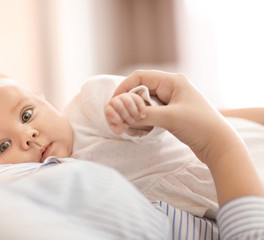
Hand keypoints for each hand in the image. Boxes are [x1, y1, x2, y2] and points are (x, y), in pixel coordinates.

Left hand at [104, 92, 151, 134]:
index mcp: (108, 108)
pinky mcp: (133, 96)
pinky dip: (141, 108)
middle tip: (132, 122)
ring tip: (137, 118)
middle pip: (119, 106)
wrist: (125, 115)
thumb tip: (125, 125)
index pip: (110, 111)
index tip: (122, 123)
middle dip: (126, 116)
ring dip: (134, 112)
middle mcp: (115, 100)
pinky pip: (138, 99)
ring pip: (128, 102)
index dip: (116, 118)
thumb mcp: (117, 128)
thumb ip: (119, 130)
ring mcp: (124, 96)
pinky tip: (143, 116)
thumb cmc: (119, 122)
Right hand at [113, 70, 263, 204]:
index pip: (140, 77)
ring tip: (129, 123)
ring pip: (145, 102)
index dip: (124, 87)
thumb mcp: (169, 118)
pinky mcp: (172, 112)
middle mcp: (171, 87)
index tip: (113, 101)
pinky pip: (151, 111)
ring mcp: (172, 100)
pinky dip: (143, 118)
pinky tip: (140, 127)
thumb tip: (124, 116)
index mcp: (173, 81)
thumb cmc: (199, 126)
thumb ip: (145, 115)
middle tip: (119, 115)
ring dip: (136, 112)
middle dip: (129, 102)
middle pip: (141, 89)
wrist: (219, 145)